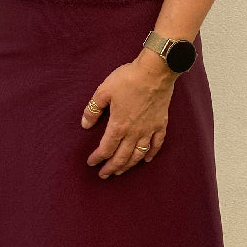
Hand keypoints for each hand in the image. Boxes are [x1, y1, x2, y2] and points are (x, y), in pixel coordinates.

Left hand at [80, 55, 176, 177]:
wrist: (155, 71)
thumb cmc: (128, 79)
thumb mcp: (103, 91)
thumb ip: (93, 109)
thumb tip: (85, 124)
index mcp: (119, 125)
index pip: (106, 148)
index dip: (97, 158)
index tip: (91, 162)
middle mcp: (134, 132)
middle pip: (122, 156)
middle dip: (111, 168)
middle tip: (104, 175)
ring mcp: (149, 129)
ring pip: (138, 154)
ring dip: (128, 165)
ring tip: (121, 171)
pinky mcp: (161, 124)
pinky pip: (156, 144)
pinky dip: (151, 154)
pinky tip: (146, 159)